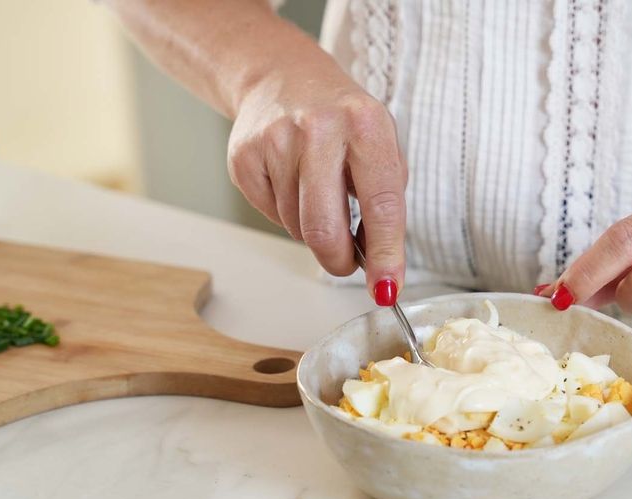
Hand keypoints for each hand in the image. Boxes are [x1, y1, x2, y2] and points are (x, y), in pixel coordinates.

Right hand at [227, 58, 406, 305]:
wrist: (284, 78)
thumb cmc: (344, 121)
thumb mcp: (380, 145)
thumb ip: (386, 202)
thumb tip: (380, 265)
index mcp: (366, 124)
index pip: (381, 204)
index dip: (386, 254)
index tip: (387, 288)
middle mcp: (319, 128)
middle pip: (324, 227)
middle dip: (338, 260)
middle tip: (347, 263)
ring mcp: (275, 141)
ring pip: (297, 227)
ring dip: (313, 229)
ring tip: (319, 194)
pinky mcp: (244, 157)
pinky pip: (271, 215)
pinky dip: (287, 213)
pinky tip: (292, 182)